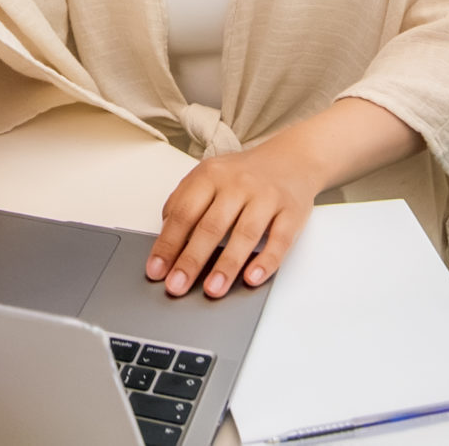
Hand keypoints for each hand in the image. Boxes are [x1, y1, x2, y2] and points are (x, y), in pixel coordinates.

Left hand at [147, 132, 324, 298]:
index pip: (184, 213)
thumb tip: (165, 239)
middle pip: (211, 226)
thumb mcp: (208, 176)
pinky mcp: (292, 212)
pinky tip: (252, 278)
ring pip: (244, 234)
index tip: (156, 271)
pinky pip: (280, 240)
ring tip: (212, 290)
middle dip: (191, 260)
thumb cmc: (243, 175)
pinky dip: (266, 261)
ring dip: (226, 266)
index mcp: (211, 175)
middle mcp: (238, 184)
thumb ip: (184, 201)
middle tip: (177, 286)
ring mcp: (266, 197)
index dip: (167, 244)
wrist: (291, 158)